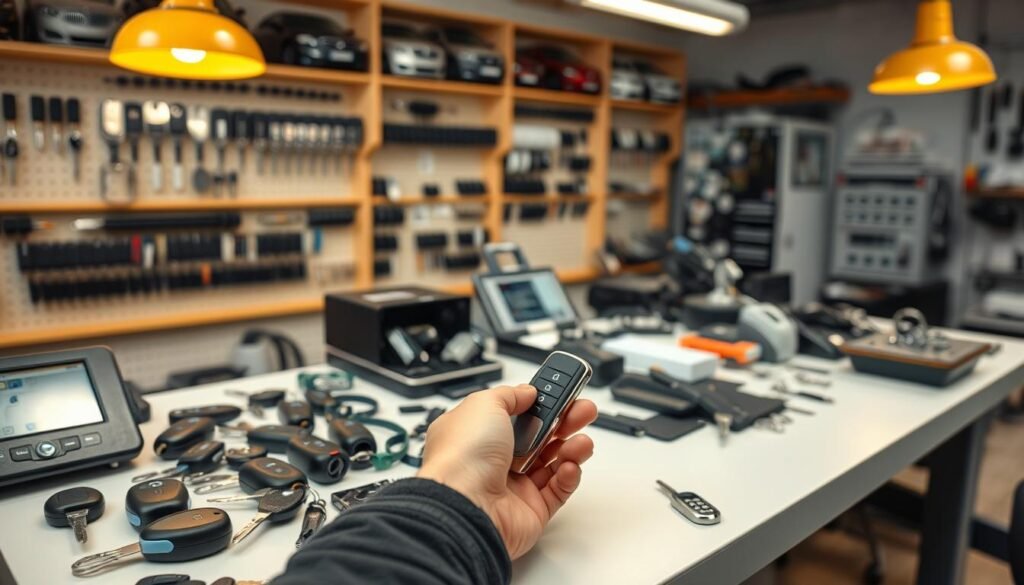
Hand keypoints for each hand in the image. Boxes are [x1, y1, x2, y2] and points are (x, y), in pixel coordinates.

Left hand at [417, 385, 597, 558]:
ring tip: (581, 441)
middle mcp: (495, 459)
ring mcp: (514, 486)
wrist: (464, 505)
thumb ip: (510, 395)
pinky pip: (558, 490)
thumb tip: (528, 392)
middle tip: (583, 410)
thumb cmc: (463, 455)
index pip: (517, 413)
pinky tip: (570, 466)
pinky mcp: (531, 510)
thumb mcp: (484, 405)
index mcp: (478, 433)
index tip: (564, 390)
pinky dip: (569, 477)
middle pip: (540, 436)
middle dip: (565, 421)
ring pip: (553, 462)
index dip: (541, 402)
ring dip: (572, 448)